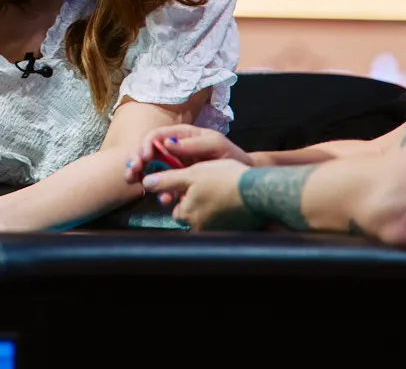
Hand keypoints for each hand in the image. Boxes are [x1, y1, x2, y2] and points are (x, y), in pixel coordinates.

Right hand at [125, 125, 251, 184]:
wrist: (243, 177)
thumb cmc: (230, 156)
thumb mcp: (215, 144)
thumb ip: (192, 143)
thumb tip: (167, 143)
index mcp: (181, 135)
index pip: (156, 136)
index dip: (146, 144)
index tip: (144, 157)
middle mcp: (173, 149)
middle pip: (147, 151)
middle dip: (136, 160)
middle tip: (132, 172)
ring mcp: (175, 166)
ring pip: (151, 168)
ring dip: (141, 175)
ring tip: (136, 183)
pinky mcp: (179, 182)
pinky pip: (164, 186)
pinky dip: (160, 192)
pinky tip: (162, 198)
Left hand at [141, 159, 261, 230]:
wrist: (259, 191)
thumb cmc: (224, 178)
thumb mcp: (192, 174)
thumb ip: (167, 180)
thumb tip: (146, 184)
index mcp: (187, 215)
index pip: (176, 209)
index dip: (181, 195)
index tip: (192, 185)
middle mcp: (200, 228)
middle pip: (190, 215)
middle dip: (195, 203)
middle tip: (208, 186)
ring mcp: (217, 232)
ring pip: (205, 218)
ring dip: (209, 207)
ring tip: (220, 191)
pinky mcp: (232, 232)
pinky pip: (221, 222)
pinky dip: (223, 213)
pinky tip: (230, 200)